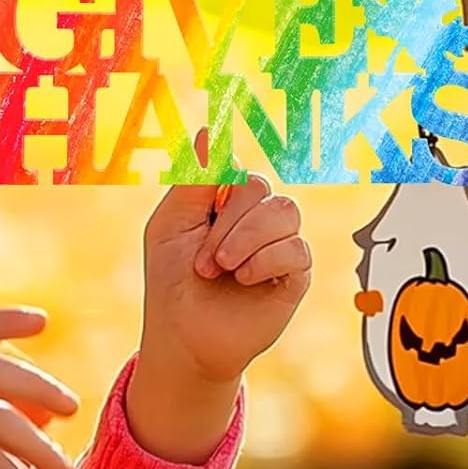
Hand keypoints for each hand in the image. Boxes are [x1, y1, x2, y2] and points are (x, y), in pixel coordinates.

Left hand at [139, 126, 310, 389]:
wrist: (184, 336)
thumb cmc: (171, 279)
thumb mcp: (171, 224)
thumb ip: (194, 181)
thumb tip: (209, 132)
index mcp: (222, 199)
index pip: (235, 167)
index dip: (222, 179)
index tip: (207, 201)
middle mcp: (254, 216)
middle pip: (258, 187)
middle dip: (226, 224)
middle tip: (204, 261)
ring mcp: (277, 243)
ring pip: (284, 211)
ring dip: (246, 239)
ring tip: (223, 268)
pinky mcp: (295, 273)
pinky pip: (296, 248)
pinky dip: (265, 260)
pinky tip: (244, 279)